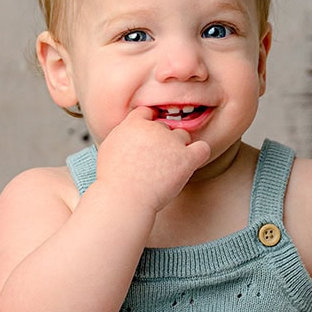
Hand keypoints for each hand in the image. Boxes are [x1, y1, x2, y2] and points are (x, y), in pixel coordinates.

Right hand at [93, 107, 211, 217]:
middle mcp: (154, 129)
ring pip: (183, 136)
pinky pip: (202, 149)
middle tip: (154, 163)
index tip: (148, 139)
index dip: (149, 124)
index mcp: (133, 124)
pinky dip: (198, 154)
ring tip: (167, 169)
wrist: (123, 199)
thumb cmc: (113, 181)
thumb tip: (131, 133)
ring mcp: (171, 142)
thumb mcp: (109, 148)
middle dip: (161, 142)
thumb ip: (123, 135)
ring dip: (178, 148)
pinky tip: (190, 164)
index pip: (146, 112)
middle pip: (165, 127)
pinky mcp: (186, 158)